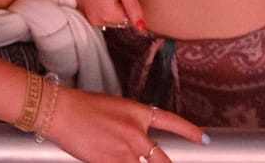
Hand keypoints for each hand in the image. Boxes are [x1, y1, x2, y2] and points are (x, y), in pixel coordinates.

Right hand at [45, 86, 203, 162]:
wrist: (61, 111)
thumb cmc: (80, 107)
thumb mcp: (113, 108)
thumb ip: (130, 125)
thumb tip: (136, 142)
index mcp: (137, 112)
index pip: (171, 122)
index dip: (190, 132)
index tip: (203, 139)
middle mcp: (136, 132)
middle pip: (162, 159)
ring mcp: (125, 150)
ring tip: (127, 160)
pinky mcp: (111, 162)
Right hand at [57, 0, 144, 29]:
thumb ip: (132, 7)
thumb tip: (141, 27)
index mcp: (106, 14)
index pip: (129, 18)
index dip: (127, 0)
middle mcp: (95, 20)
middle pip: (119, 19)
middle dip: (120, 4)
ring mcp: (86, 15)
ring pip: (110, 16)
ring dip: (111, 4)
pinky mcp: (81, 9)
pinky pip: (100, 12)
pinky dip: (102, 2)